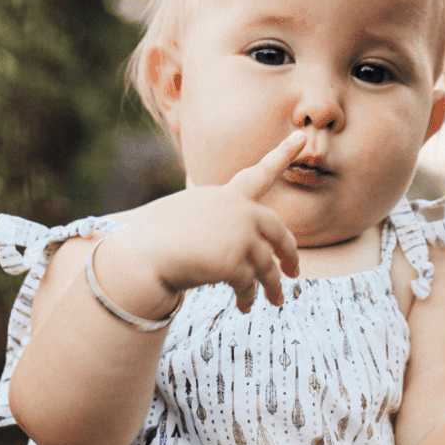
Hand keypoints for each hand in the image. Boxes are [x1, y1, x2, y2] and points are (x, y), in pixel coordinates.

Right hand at [101, 130, 305, 313]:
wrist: (144, 253)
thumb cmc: (159, 237)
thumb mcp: (192, 216)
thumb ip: (222, 222)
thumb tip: (240, 245)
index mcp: (227, 196)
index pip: (259, 173)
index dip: (281, 154)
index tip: (300, 138)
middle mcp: (239, 211)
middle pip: (278, 231)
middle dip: (289, 253)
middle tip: (294, 271)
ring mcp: (240, 235)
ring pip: (267, 265)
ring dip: (273, 286)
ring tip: (277, 301)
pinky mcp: (235, 261)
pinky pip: (249, 284)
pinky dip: (247, 297)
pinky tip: (244, 307)